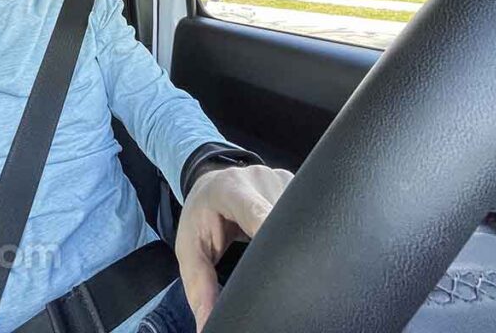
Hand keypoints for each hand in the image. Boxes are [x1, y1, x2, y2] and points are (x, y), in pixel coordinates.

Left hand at [174, 165, 293, 330]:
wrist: (210, 186)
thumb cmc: (200, 218)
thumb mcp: (190, 249)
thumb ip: (200, 286)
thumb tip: (208, 326)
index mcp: (230, 189)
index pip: (255, 211)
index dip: (270, 229)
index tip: (284, 254)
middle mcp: (258, 178)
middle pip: (284, 217)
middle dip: (286, 245)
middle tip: (281, 272)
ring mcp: (281, 177)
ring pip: (299, 214)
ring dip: (293, 237)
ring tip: (282, 254)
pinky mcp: (295, 182)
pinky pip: (305, 209)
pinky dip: (299, 228)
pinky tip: (290, 239)